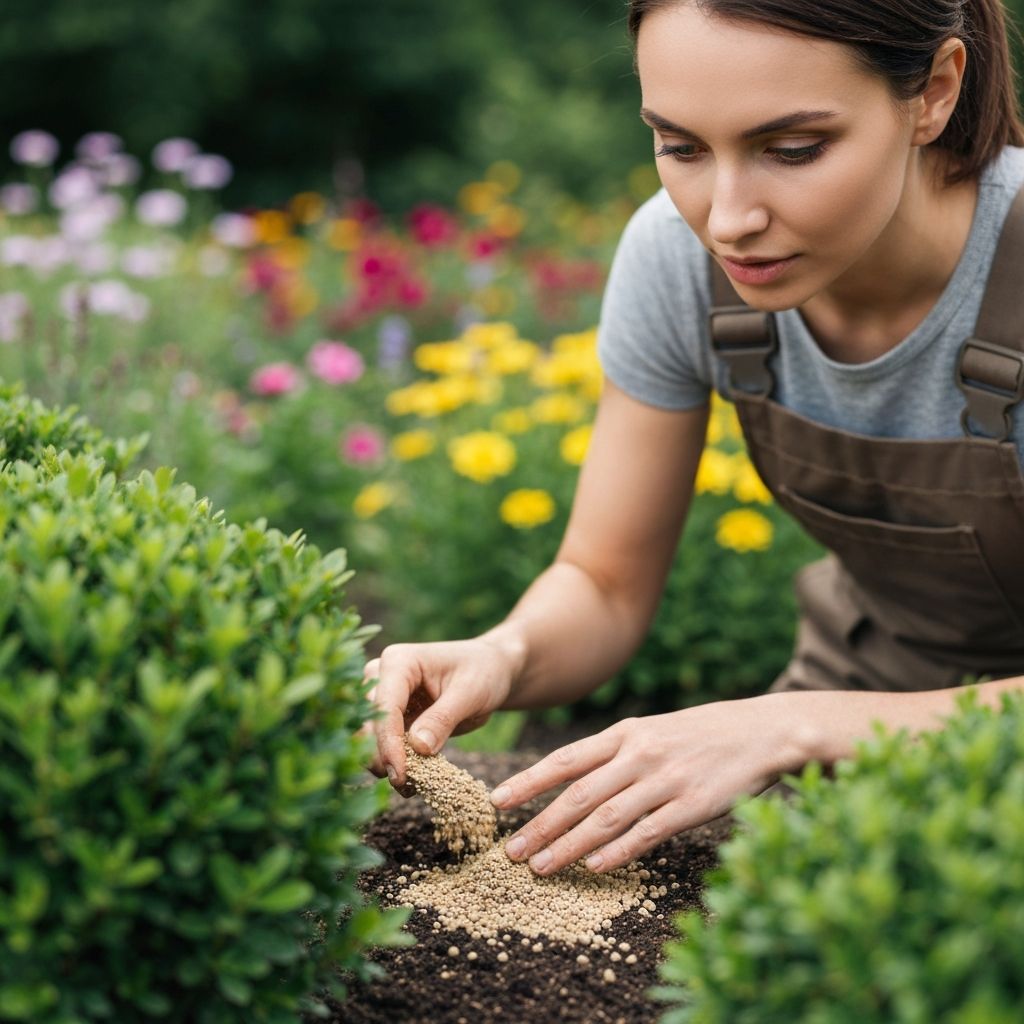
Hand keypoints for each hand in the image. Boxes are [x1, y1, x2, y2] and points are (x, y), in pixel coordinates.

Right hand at [361, 636, 520, 790]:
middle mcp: (381, 677)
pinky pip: (382, 745)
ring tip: (411, 785)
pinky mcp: (390, 717)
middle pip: (368, 724)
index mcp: (398, 662)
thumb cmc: (481, 672)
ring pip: (368, 739)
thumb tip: (418, 747)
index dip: (389, 743)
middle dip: (381, 757)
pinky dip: (394, 764)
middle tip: (405, 784)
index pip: (384, 707)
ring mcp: (382, 697)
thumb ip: (442, 719)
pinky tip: (412, 781)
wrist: (488, 669)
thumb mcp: (469, 693)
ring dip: (384, 764)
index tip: (400, 774)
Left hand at [489, 694, 804, 873]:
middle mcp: (638, 754)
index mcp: (624, 733)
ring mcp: (665, 780)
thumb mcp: (651, 730)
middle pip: (578, 794)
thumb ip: (614, 753)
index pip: (565, 759)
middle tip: (509, 851)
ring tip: (540, 867)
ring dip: (568, 845)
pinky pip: (647, 832)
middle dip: (540, 825)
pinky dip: (618, 852)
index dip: (529, 781)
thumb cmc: (699, 735)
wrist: (760, 731)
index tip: (498, 800)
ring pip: (605, 817)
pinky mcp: (692, 805)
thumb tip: (570, 783)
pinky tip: (594, 867)